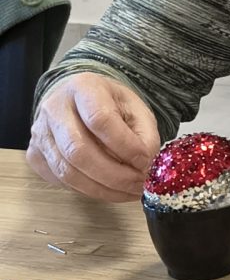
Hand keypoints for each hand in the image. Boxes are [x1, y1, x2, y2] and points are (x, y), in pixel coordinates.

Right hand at [27, 75, 161, 200]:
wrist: (76, 101)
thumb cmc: (109, 104)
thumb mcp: (135, 108)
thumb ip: (144, 133)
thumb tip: (145, 163)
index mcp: (83, 87)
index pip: (100, 119)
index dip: (125, 145)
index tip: (144, 160)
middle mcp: (54, 109)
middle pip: (78, 151)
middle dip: (114, 175)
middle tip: (138, 184)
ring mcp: (40, 134)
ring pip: (67, 172)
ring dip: (103, 188)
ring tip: (129, 191)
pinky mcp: (34, 156)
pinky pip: (61, 181)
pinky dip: (89, 191)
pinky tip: (111, 190)